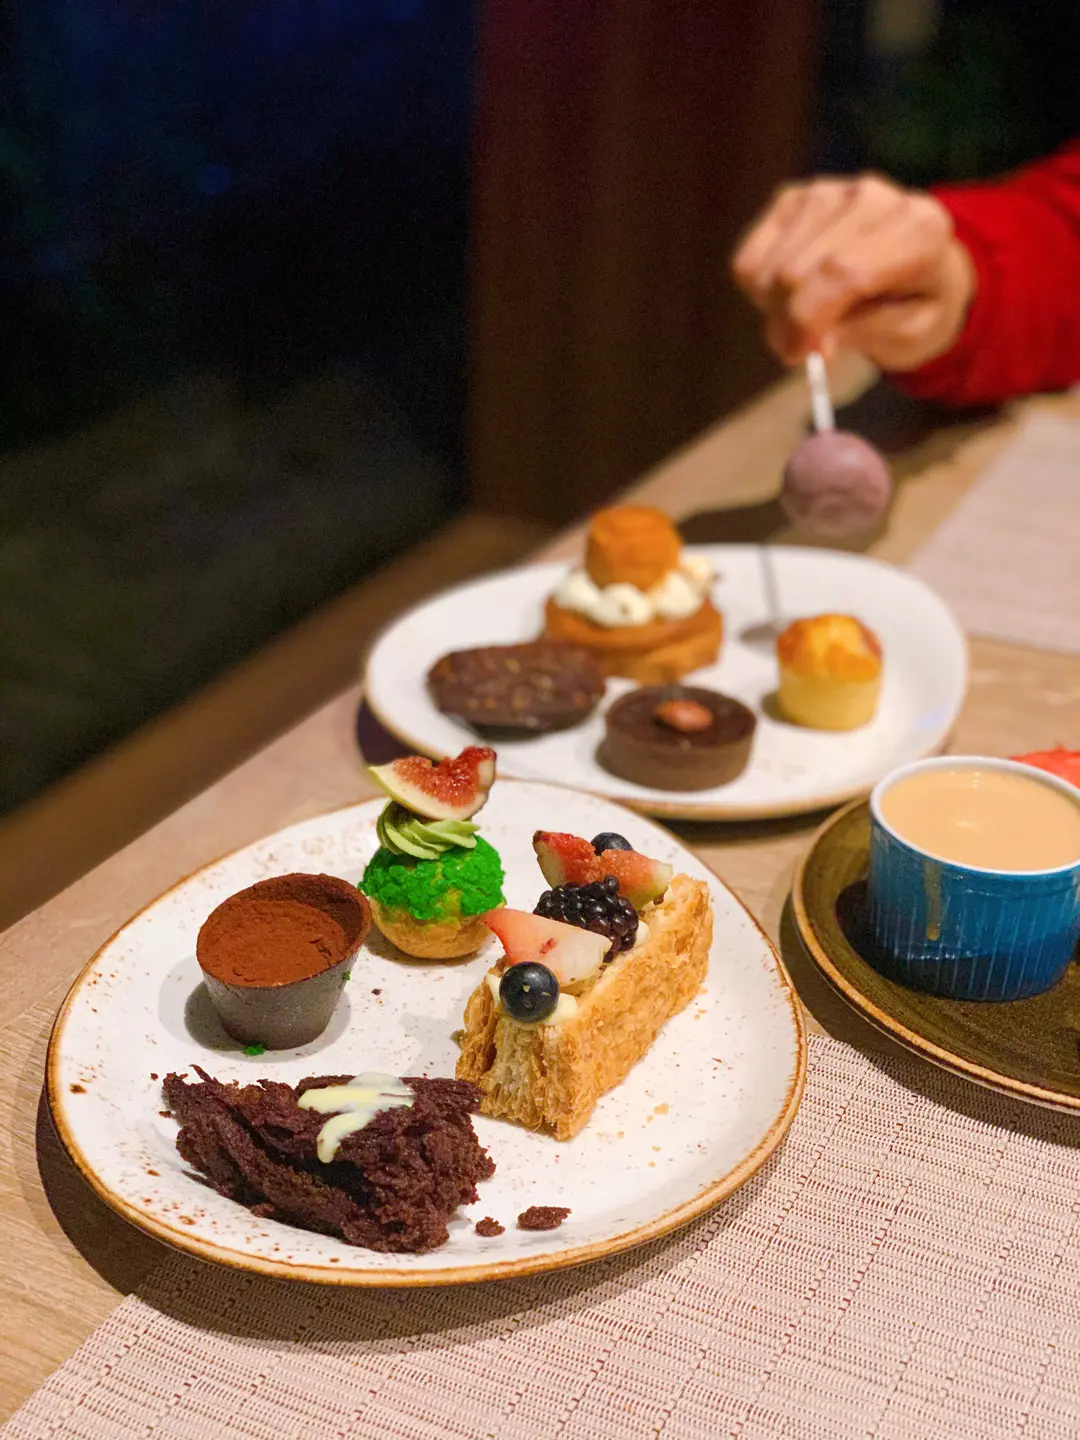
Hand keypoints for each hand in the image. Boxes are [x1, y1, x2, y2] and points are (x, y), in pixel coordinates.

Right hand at [731, 174, 975, 370]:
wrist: (923, 263)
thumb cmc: (917, 304)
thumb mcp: (911, 334)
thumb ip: (864, 333)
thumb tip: (812, 343)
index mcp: (918, 230)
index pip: (840, 272)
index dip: (808, 320)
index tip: (800, 356)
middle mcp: (871, 199)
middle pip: (794, 273)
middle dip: (788, 324)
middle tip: (802, 351)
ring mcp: (827, 192)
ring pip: (766, 270)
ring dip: (775, 309)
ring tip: (809, 317)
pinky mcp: (792, 199)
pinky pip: (748, 262)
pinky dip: (761, 291)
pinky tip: (795, 293)